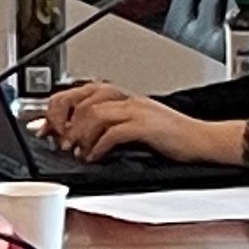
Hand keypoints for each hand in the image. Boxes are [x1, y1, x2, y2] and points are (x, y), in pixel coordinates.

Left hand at [39, 85, 248, 168]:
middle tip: (60, 142)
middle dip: (65, 121)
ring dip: (81, 136)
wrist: (203, 141)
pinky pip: (114, 132)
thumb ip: (106, 127)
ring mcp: (137, 110)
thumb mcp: (134, 126)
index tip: (45, 127)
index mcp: (122, 96)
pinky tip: (96, 157)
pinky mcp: (146, 126)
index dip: (58, 108)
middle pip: (82, 99)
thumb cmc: (171, 137)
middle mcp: (127, 98)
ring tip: (79, 152)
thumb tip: (73, 138)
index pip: (80, 91)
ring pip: (95, 114)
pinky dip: (99, 146)